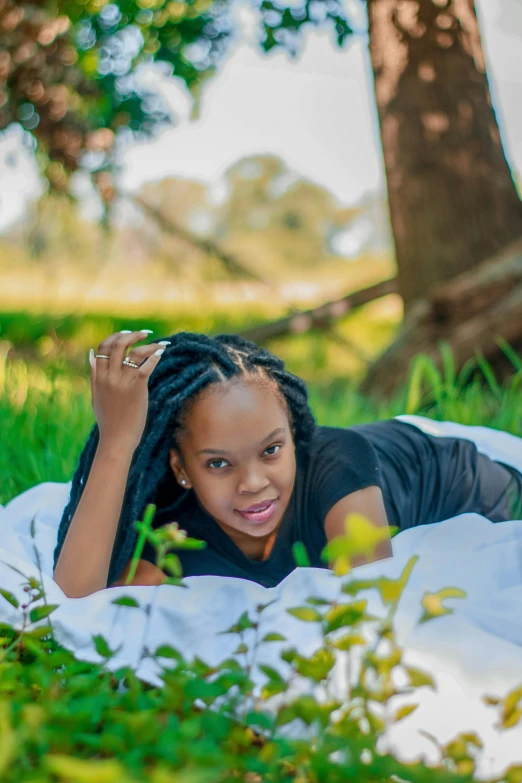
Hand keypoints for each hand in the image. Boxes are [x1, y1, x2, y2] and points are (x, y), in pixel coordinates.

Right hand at [89, 330, 167, 452]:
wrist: (117, 439)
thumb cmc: (108, 420)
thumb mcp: (96, 395)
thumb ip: (94, 374)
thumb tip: (91, 354)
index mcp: (98, 377)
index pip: (103, 347)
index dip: (115, 337)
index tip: (126, 334)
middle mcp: (109, 377)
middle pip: (118, 345)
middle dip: (132, 335)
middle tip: (144, 334)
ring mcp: (123, 382)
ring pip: (134, 353)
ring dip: (148, 344)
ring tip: (160, 343)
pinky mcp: (137, 388)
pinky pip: (146, 366)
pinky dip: (155, 356)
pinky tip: (161, 353)